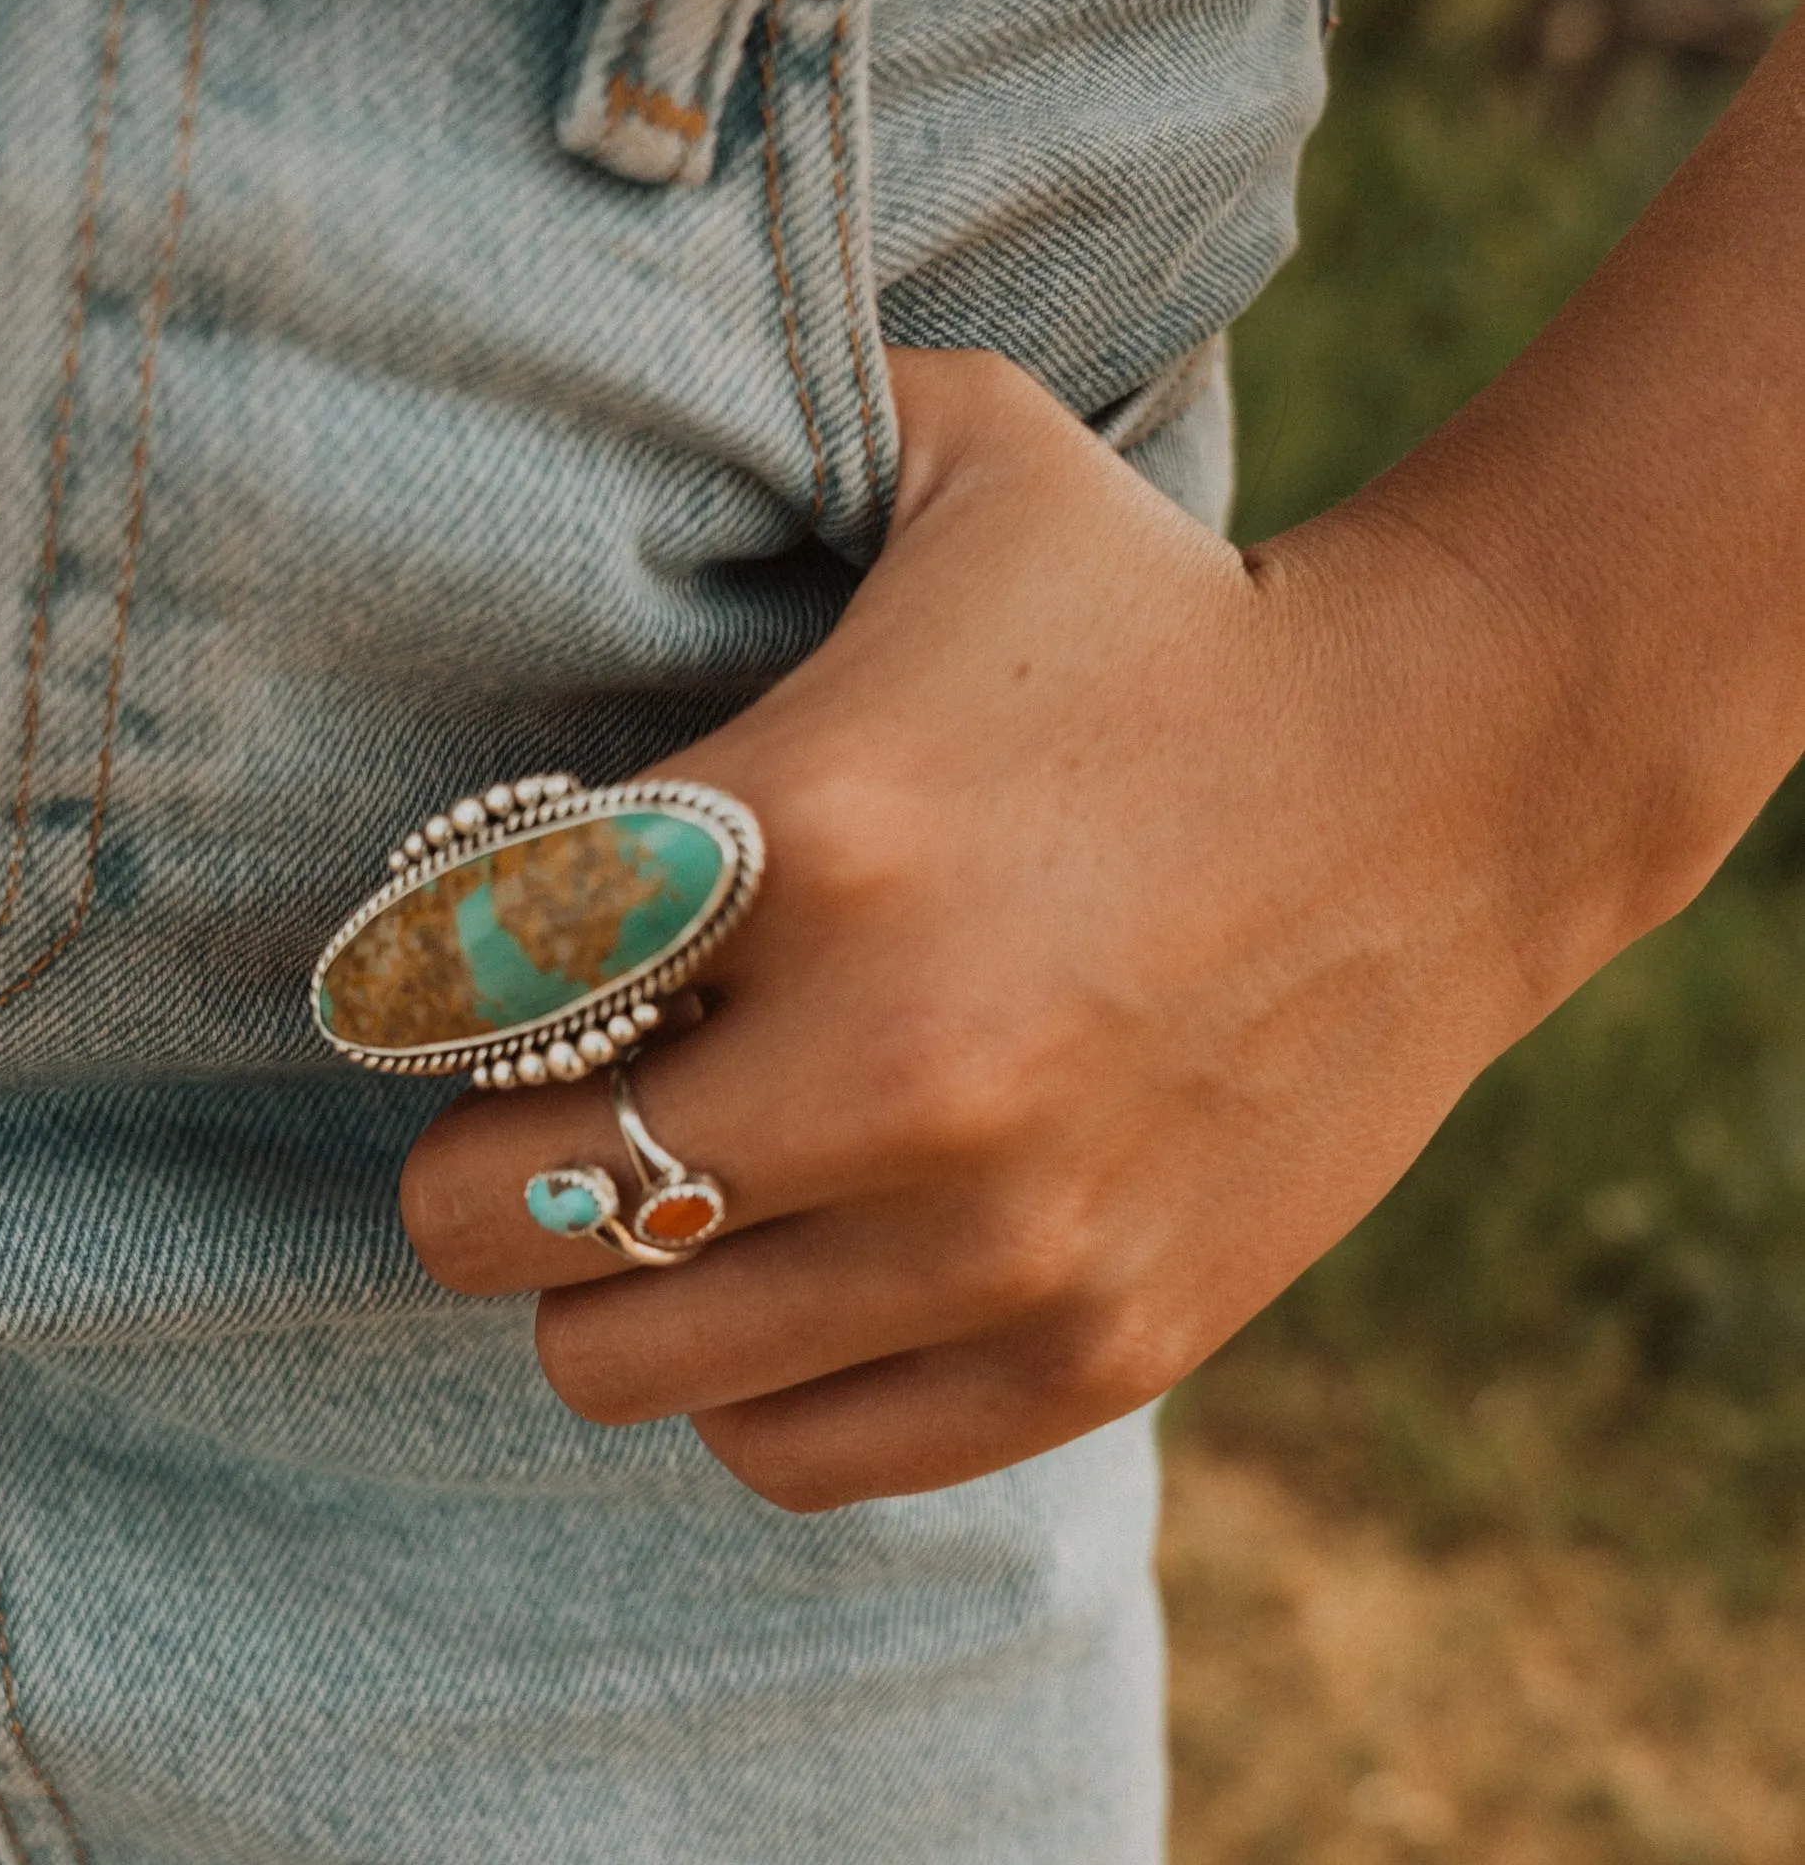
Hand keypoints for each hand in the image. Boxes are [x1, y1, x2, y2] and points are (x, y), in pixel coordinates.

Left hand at [400, 346, 1611, 1510]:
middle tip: (546, 1099)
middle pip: (483, 1214)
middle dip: (476, 1159)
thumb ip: (743, 436)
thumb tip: (561, 413)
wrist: (1458, 781)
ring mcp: (993, 1232)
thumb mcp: (956, 457)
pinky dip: (755, 1380)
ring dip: (610, 1278)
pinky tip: (800, 1271)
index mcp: (806, 833)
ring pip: (610, 1361)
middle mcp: (885, 1059)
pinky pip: (784, 1451)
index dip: (406, 985)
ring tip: (678, 1184)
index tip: (453, 975)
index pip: (438, 984)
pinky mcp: (1087, 1346)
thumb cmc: (1160, 615)